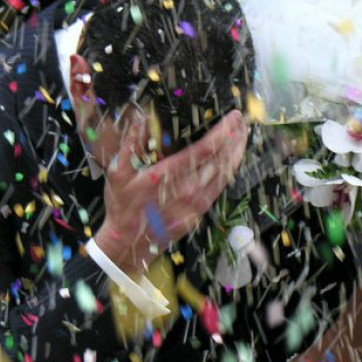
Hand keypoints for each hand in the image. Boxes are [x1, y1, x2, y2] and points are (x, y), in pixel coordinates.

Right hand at [95, 110, 247, 272]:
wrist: (127, 244)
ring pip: (225, 174)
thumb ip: (129, 144)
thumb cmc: (122, 208)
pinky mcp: (199, 213)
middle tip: (243, 122)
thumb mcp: (118, 174)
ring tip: (243, 137)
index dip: (224, 131)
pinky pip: (220, 188)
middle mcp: (188, 189)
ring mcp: (196, 203)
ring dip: (237, 154)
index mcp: (169, 175)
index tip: (234, 117)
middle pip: (222, 159)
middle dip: (235, 138)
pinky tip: (232, 162)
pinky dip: (230, 172)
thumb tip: (140, 118)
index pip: (206, 149)